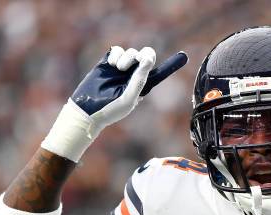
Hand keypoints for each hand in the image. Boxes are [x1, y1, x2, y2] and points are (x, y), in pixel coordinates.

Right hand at [41, 46, 187, 161]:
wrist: (87, 109)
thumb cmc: (110, 109)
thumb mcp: (128, 97)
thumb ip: (140, 79)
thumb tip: (148, 60)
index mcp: (143, 85)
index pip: (159, 72)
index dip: (172, 64)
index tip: (183, 56)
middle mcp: (134, 75)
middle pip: (146, 56)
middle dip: (143, 56)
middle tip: (139, 61)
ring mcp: (121, 68)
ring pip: (132, 52)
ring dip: (128, 58)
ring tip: (119, 69)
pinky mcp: (108, 62)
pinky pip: (118, 50)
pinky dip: (116, 55)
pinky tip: (112, 65)